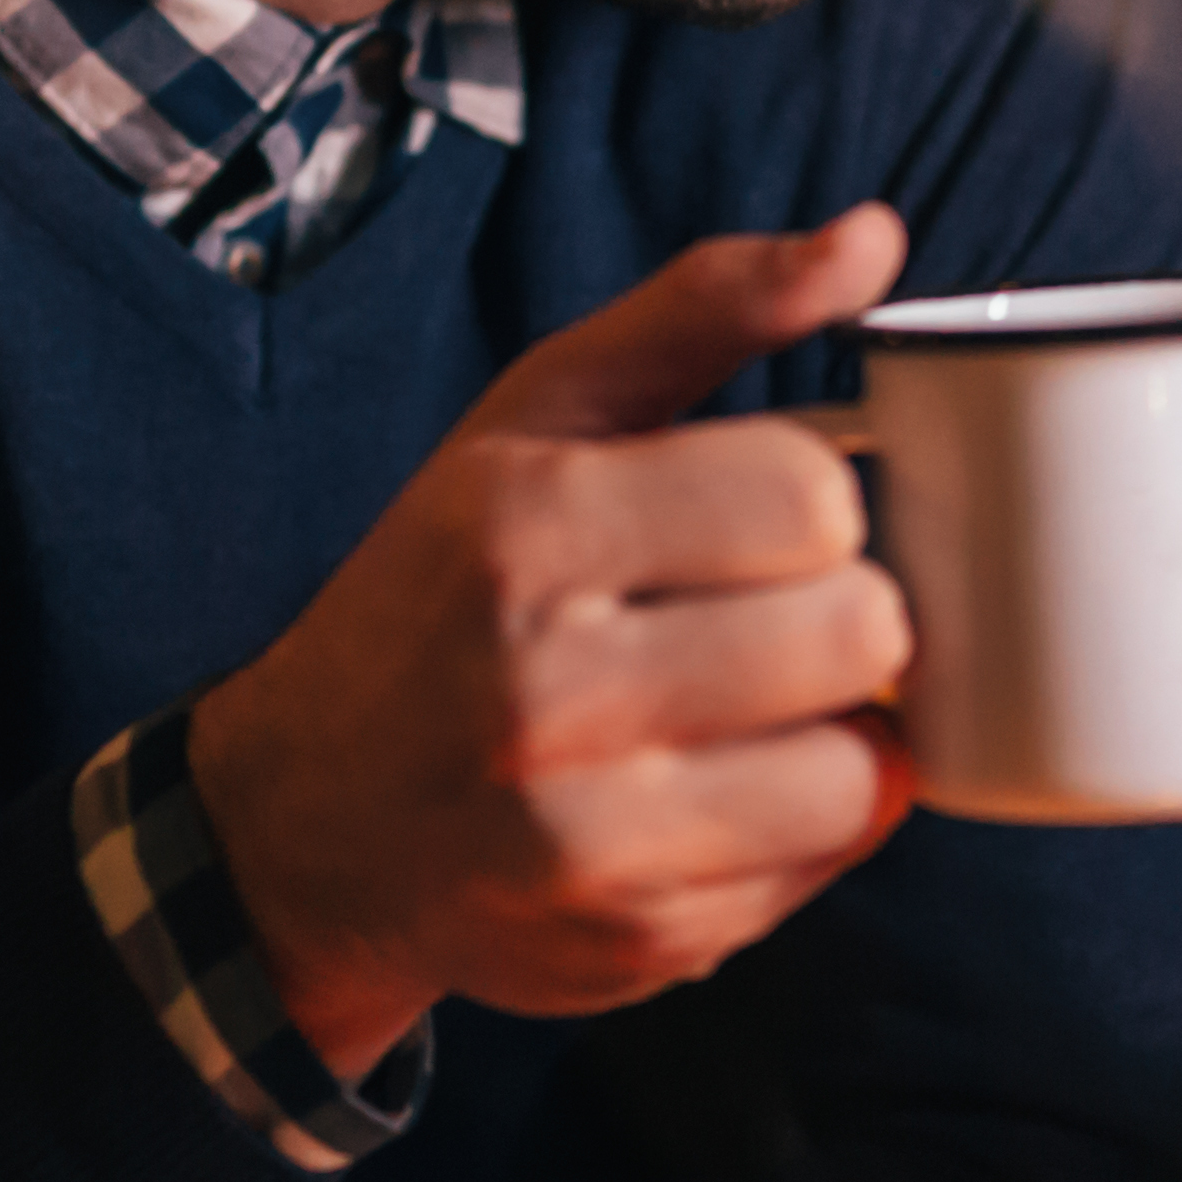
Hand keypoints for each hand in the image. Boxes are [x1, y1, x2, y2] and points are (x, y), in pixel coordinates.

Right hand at [191, 208, 920, 1073]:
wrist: (305, 821)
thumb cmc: (446, 590)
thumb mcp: (536, 420)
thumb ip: (704, 312)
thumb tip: (876, 238)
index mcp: (527, 524)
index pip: (811, 490)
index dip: (818, 503)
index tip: (764, 521)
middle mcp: (545, 684)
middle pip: (859, 630)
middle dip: (843, 616)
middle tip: (772, 618)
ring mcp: (588, 834)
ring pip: (859, 767)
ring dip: (837, 733)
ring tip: (753, 711)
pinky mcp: (633, 942)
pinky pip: (819, 868)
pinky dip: (799, 826)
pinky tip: (716, 792)